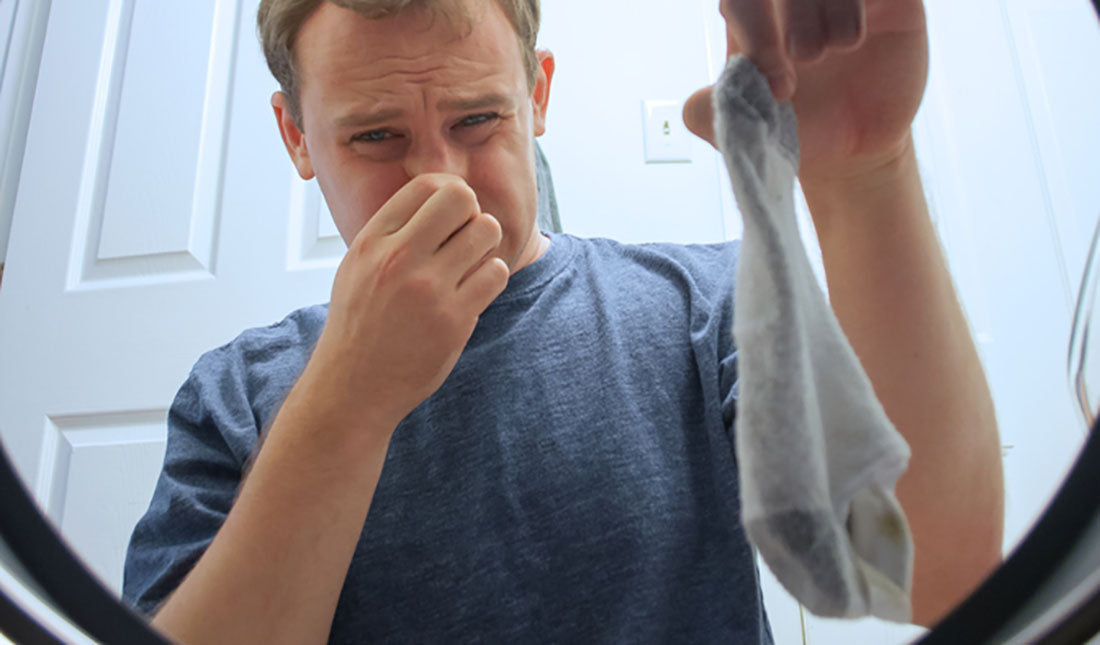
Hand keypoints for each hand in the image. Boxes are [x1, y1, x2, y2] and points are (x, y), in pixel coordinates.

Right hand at [303, 175, 509, 432]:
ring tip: (470, 267)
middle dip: (472, 214)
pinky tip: (474, 292)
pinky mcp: (454, 319)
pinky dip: (491, 278)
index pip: (428, 185)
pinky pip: (496, 273)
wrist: (354, 387)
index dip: (451, 194)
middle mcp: (398, 258)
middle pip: (462, 199)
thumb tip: (441, 195)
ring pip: (486, 232)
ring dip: (486, 246)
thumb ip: (392, 232)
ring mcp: (428, 289)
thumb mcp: (358, 267)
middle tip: (466, 240)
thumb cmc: (360, 323)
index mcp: (372, 241)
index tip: (453, 217)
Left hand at [684, 0, 928, 182]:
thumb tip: (692, 107)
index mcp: (749, 16)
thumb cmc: (795, 132)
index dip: (756, 31)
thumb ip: (713, 116)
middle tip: (807, 58)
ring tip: (837, 49)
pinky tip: (855, 39)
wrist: (852, 150)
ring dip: (829, 5)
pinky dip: (860, 1)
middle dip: (794, 11)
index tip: (780, 86)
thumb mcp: (748, 130)